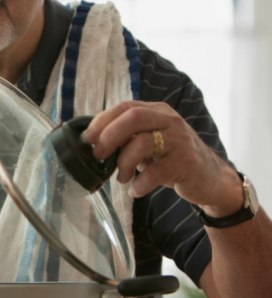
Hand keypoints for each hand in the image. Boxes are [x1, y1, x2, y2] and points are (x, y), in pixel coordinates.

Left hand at [84, 101, 242, 215]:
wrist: (209, 177)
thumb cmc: (171, 159)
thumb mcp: (149, 143)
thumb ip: (127, 138)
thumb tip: (94, 144)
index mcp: (157, 112)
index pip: (125, 107)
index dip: (103, 121)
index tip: (88, 138)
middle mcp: (169, 121)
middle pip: (134, 117)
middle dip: (110, 136)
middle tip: (99, 155)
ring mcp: (180, 140)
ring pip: (143, 143)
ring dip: (124, 163)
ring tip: (122, 177)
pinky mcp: (186, 162)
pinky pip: (155, 172)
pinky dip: (140, 184)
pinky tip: (136, 190)